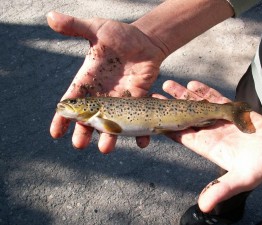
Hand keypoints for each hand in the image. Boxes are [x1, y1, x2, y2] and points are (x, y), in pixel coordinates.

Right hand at [47, 11, 165, 152]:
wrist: (146, 41)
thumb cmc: (120, 35)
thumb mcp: (98, 29)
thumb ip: (76, 27)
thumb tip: (50, 17)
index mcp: (88, 81)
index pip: (71, 102)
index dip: (62, 117)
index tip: (55, 133)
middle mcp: (102, 95)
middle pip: (89, 119)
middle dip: (83, 132)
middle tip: (80, 145)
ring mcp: (120, 101)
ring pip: (112, 124)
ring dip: (109, 137)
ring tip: (105, 148)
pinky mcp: (138, 102)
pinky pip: (138, 120)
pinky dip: (140, 132)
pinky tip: (141, 142)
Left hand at [161, 80, 261, 212]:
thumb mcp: (242, 180)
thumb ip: (222, 189)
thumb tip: (203, 206)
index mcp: (206, 146)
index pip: (181, 135)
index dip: (166, 126)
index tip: (152, 116)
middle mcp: (209, 132)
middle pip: (184, 116)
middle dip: (169, 106)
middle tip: (154, 95)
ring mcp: (219, 120)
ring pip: (197, 105)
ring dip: (183, 95)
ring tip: (169, 84)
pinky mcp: (232, 111)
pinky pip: (215, 98)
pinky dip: (204, 91)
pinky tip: (192, 85)